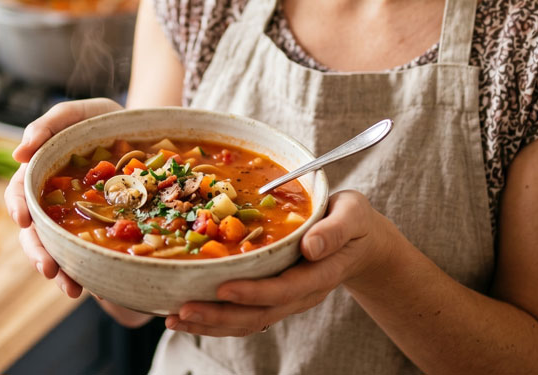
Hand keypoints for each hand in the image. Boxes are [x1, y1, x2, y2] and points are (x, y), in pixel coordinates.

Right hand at [4, 98, 122, 298]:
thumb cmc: (103, 119)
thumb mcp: (77, 114)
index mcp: (41, 172)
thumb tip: (18, 154)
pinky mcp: (99, 230)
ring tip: (71, 289)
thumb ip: (48, 125)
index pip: (19, 193)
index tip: (24, 220)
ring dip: (60, 271)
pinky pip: (88, 253)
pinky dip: (88, 271)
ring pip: (58, 249)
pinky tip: (95, 286)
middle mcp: (53, 200)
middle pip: (35, 231)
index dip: (18, 207)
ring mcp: (75, 218)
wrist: (144, 131)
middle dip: (38, 252)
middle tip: (49, 270)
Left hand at [166, 190, 393, 336]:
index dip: (254, 292)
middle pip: (260, 314)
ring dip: (211, 324)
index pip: (286, 289)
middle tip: (183, 311)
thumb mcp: (353, 214)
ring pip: (248, 321)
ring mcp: (287, 299)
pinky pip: (244, 315)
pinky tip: (187, 314)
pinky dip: (215, 318)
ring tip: (175, 319)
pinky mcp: (274, 298)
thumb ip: (335, 229)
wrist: (362, 242)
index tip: (224, 289)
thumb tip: (311, 246)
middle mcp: (302, 293)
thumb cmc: (354, 221)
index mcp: (322, 272)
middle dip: (220, 316)